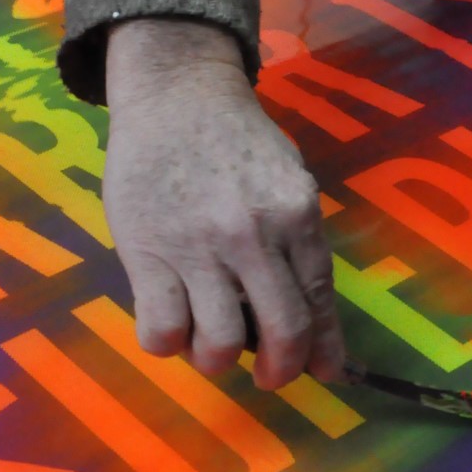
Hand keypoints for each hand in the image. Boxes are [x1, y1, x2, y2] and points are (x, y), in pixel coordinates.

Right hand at [103, 18, 345, 389]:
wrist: (175, 94)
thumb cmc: (236, 139)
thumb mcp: (288, 180)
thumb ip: (298, 242)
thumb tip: (309, 315)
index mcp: (296, 215)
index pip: (319, 301)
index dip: (325, 351)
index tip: (326, 374)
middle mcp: (253, 235)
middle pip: (281, 333)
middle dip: (281, 371)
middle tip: (269, 376)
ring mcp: (197, 247)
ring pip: (218, 344)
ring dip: (217, 359)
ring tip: (210, 343)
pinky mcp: (146, 253)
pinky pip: (161, 330)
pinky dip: (169, 345)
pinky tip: (172, 326)